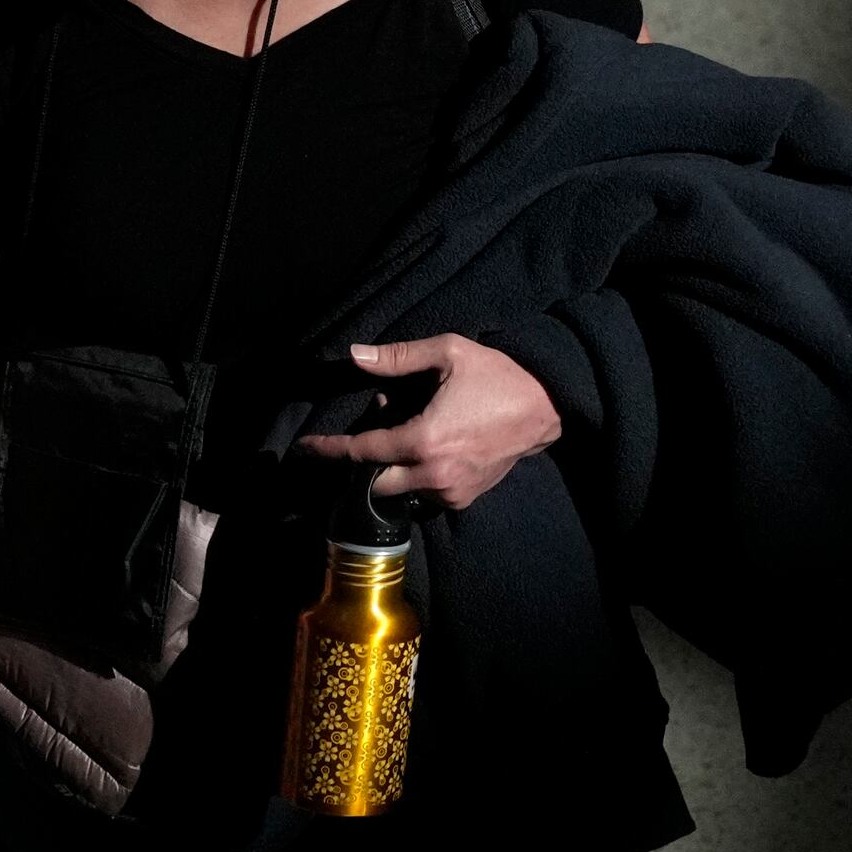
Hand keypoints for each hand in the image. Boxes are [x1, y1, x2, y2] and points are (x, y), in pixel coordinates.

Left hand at [300, 333, 559, 512]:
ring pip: (399, 490)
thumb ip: (397, 357)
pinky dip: (415, 475)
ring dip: (390, 468)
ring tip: (405, 430)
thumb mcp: (448, 353)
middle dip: (361, 464)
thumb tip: (354, 355)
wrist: (547, 407)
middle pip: (374, 484)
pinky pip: (425, 494)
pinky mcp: (465, 498)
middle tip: (370, 430)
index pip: (360, 453)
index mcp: (423, 440)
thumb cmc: (497, 376)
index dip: (328, 449)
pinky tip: (426, 445)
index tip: (304, 448)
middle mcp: (433, 474)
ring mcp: (450, 491)